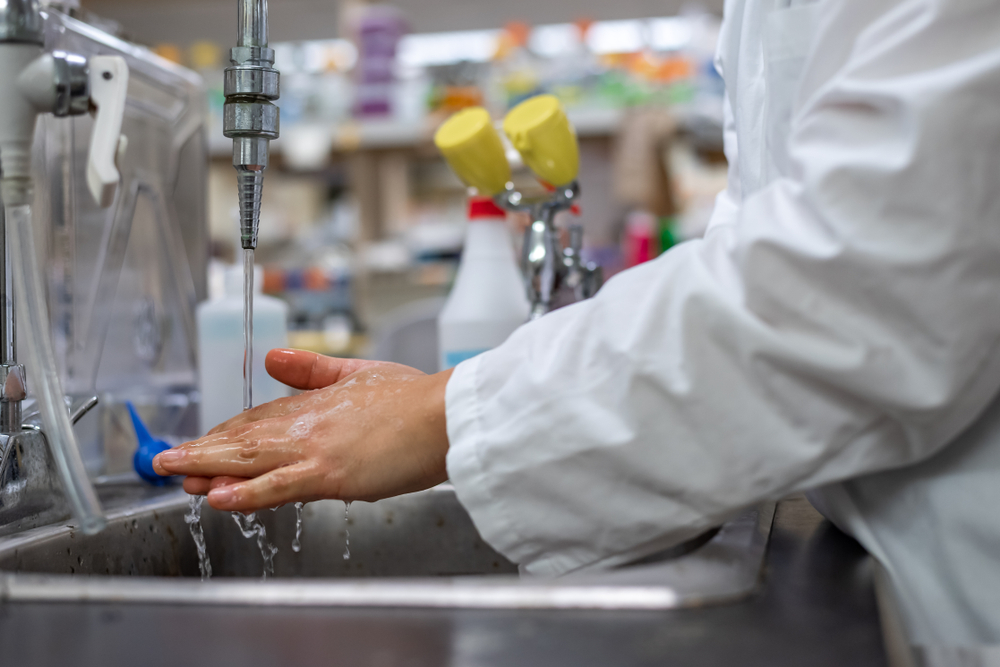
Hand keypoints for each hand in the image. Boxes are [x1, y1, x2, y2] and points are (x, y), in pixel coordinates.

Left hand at [153, 349, 452, 512]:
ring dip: (207, 467)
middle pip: (244, 439)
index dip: (226, 432)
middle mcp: (307, 426)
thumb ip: (313, 370)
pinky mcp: (329, 474)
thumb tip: (272, 359)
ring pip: (250, 460)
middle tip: (165, 460)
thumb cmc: (415, 399)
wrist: (447, 416)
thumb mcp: (360, 373)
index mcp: (315, 404)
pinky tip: (216, 496)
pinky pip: (278, 486)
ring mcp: (315, 451)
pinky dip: (246, 493)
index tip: (202, 442)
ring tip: (173, 474)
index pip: (259, 420)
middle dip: (202, 450)